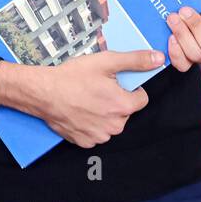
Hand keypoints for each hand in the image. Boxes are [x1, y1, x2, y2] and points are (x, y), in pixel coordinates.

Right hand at [0, 49, 162, 147]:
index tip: (113, 84)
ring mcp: (100, 136)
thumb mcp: (105, 62)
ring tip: (85, 100)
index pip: (141, 99)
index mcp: (123, 106)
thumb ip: (135, 60)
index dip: (128, 89)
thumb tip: (159, 59)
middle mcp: (115, 125)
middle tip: (96, 90)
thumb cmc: (71, 77)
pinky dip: (89, 124)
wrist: (42, 92)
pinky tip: (78, 112)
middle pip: (125, 112)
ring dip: (103, 114)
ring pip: (110, 124)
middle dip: (115, 102)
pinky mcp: (85, 142)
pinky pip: (95, 133)